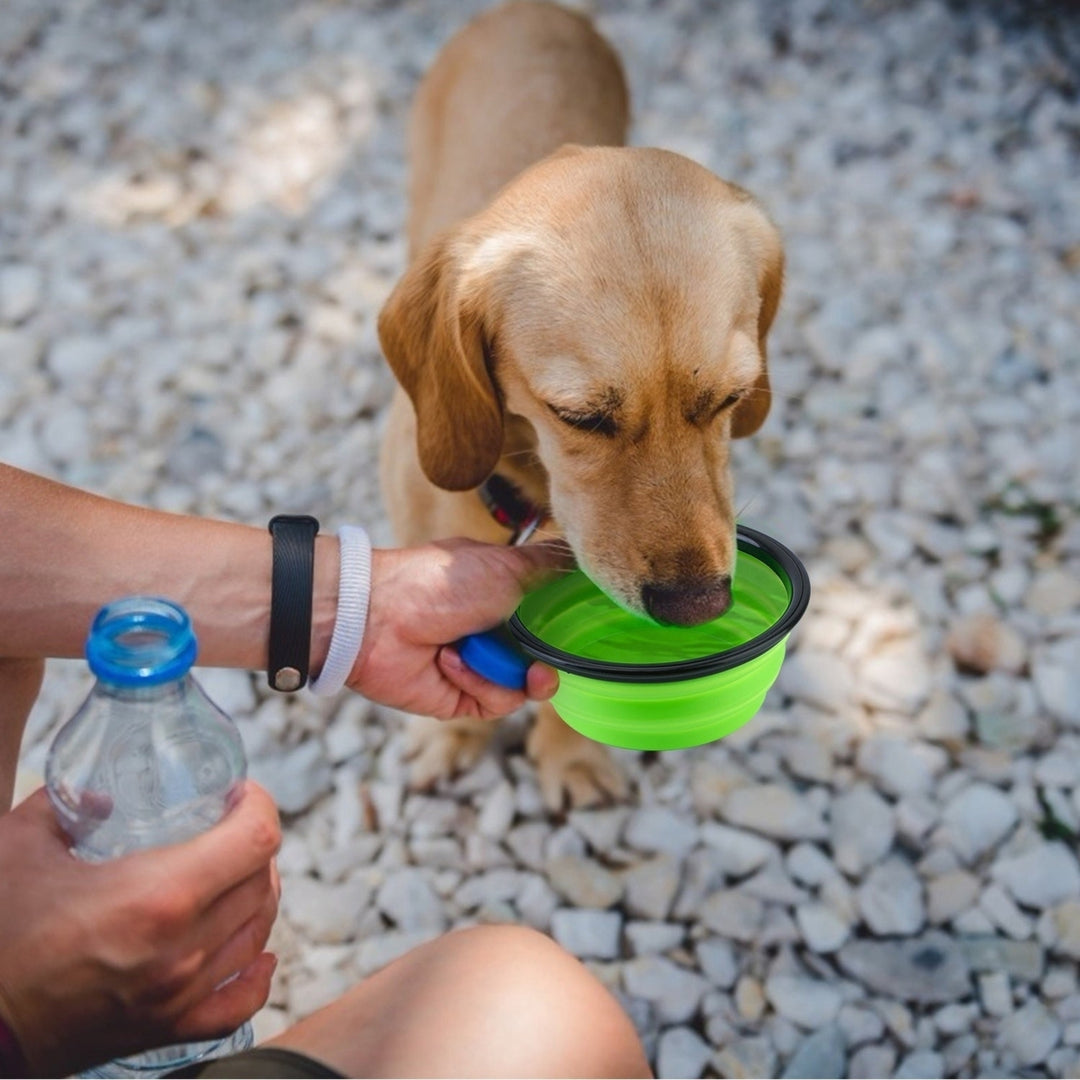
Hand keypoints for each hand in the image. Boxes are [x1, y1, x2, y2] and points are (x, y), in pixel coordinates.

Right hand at [0, 782, 280, 1076]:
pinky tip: (259, 952)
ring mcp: (180, 994)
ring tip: (238, 874)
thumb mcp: (17, 847)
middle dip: (256, 845)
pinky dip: (257, 975)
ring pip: (258, 933)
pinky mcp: (167, 1030)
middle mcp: (183, 947)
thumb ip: (63, 808)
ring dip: (257, 896)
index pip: (256, 839)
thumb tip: (99, 796)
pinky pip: (239, 1003)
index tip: (243, 794)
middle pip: (260, 882)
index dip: (261, 805)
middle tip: (233, 827)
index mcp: (158, 895)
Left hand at [349, 538, 572, 718]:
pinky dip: (480, 682)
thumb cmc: (440, 581)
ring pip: (527, 684)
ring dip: (505, 669)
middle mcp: (495, 631)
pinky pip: (497, 701)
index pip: (552, 616)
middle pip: (547, 655)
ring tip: (478, 652)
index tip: (583, 628)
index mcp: (505, 595)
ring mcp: (481, 665)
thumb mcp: (506, 565)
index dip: (567, 625)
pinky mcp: (463, 697)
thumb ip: (549, 564)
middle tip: (541, 659)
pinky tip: (452, 663)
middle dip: (548, 658)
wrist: (377, 618)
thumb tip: (583, 557)